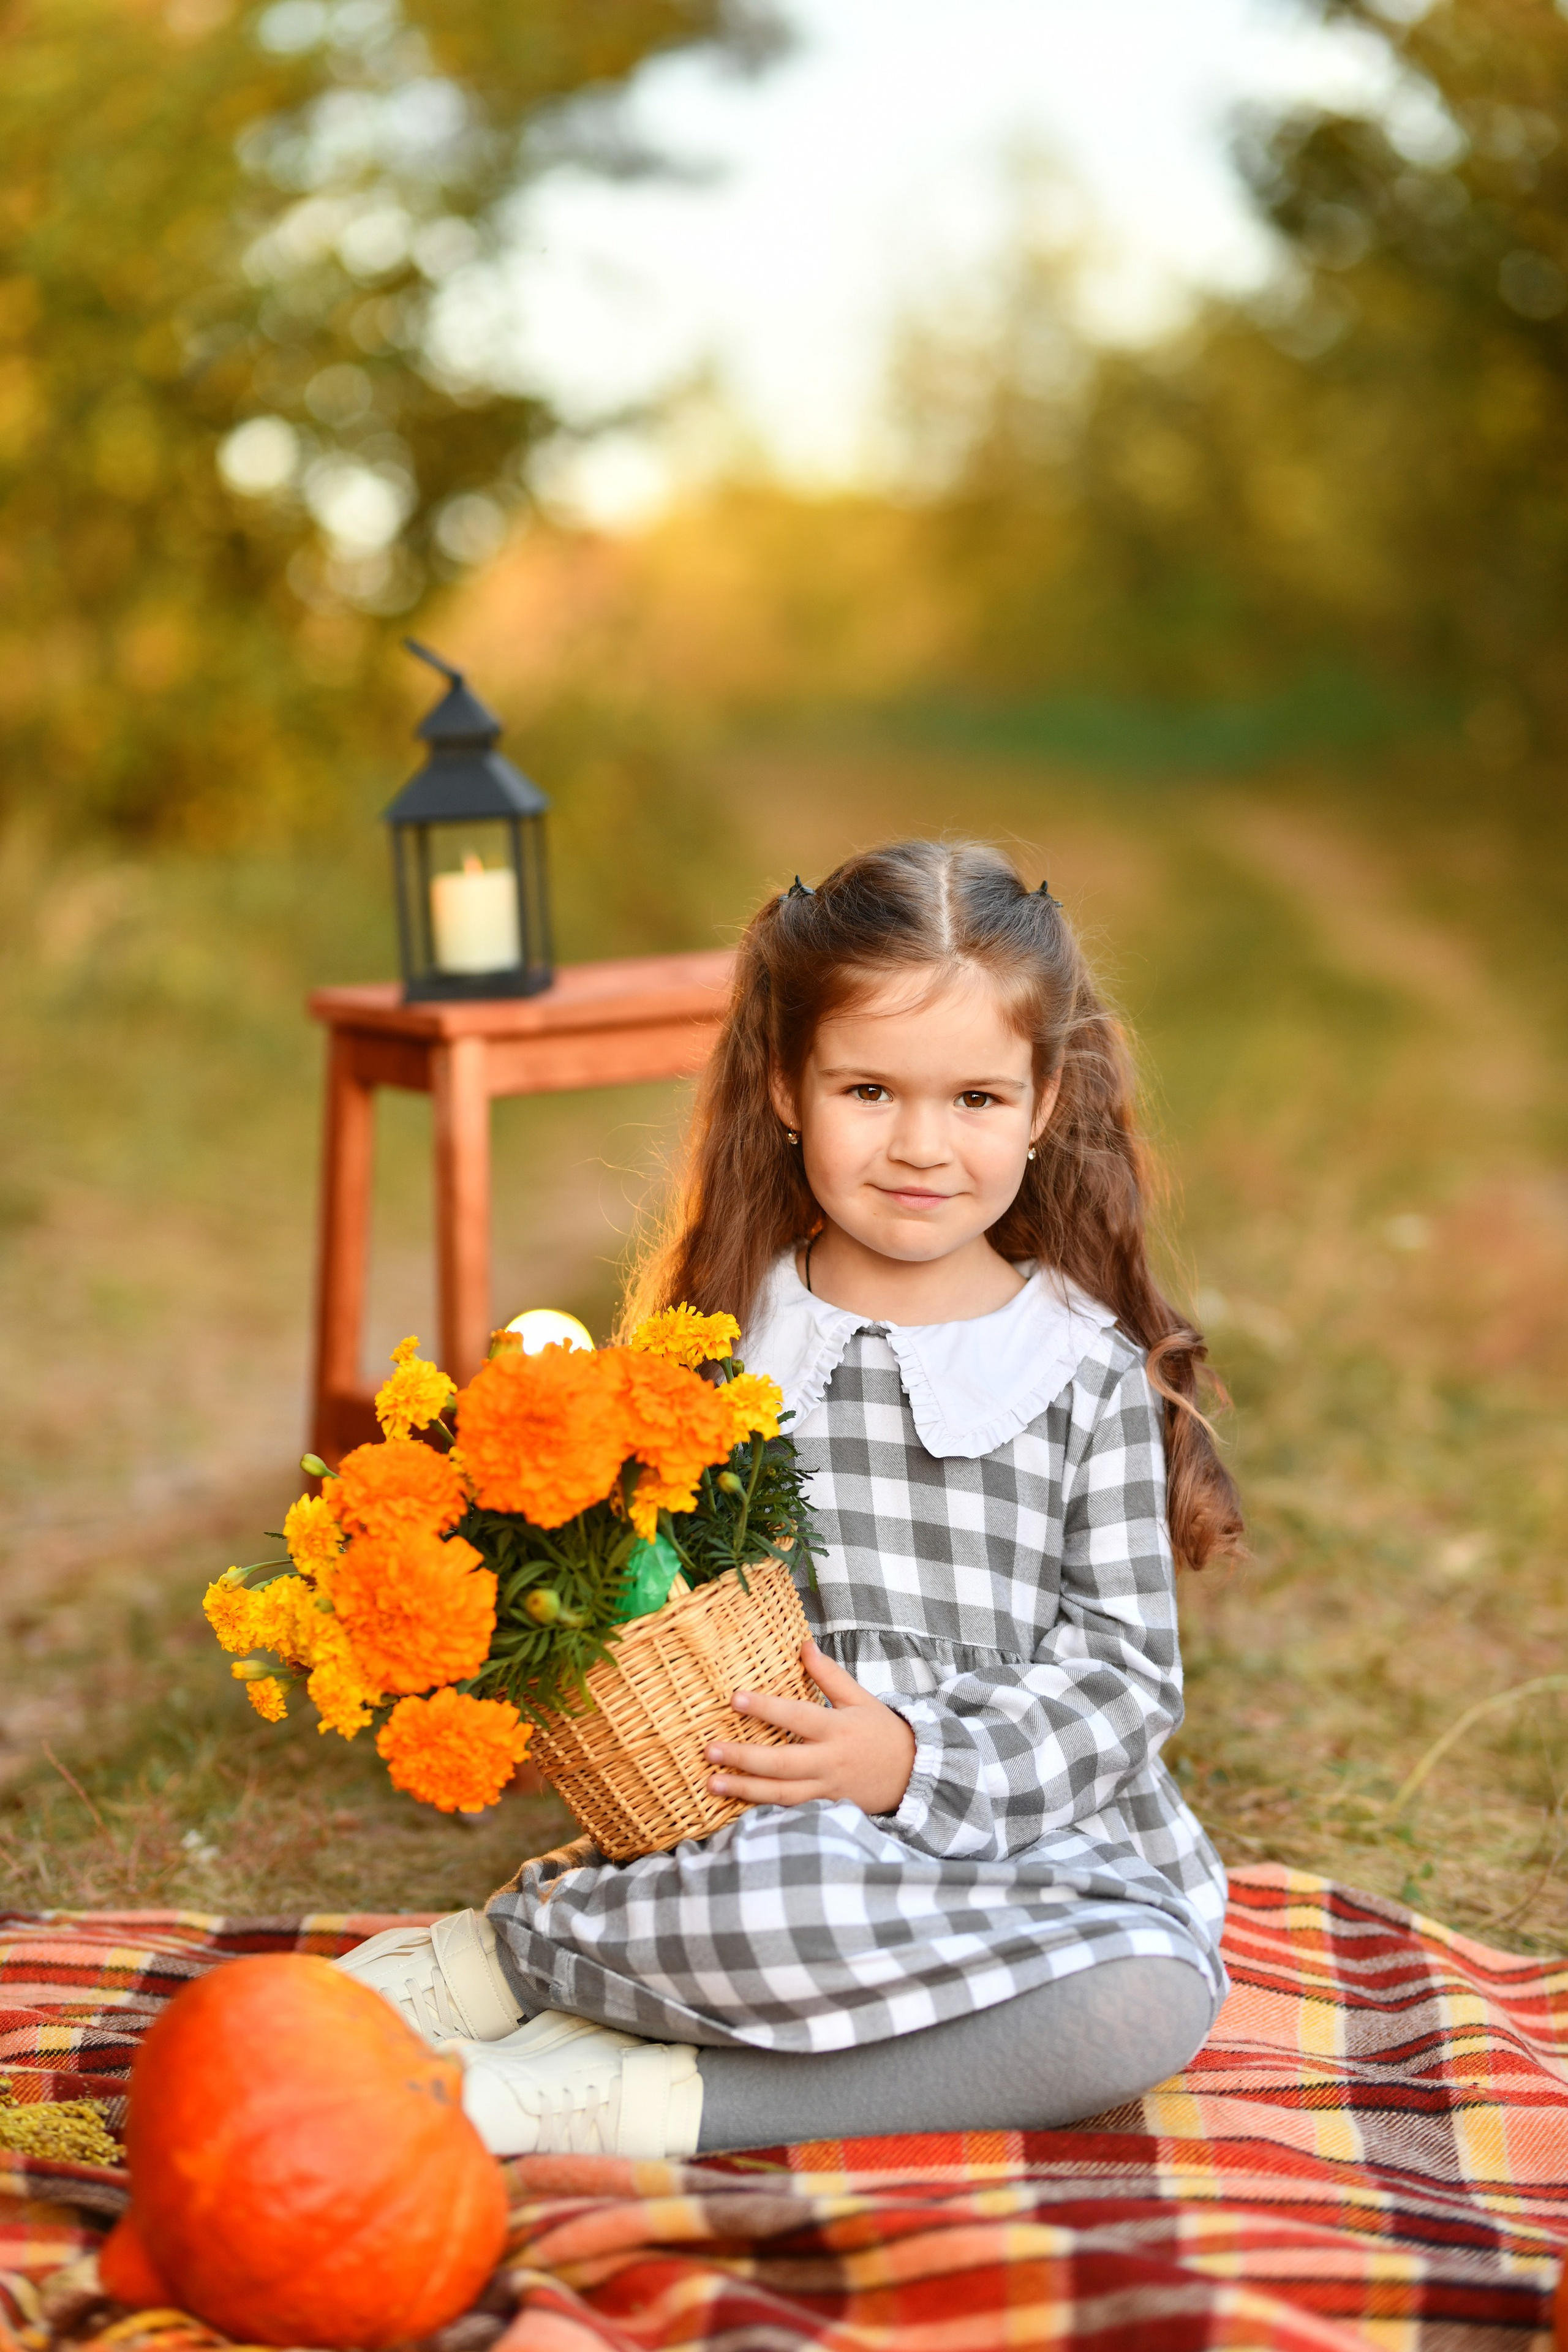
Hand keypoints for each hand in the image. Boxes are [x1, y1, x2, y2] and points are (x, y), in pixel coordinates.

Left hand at [706, 1640, 916, 1817]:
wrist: (914, 1775)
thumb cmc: (883, 1732)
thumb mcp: (860, 1698)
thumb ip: (829, 1674)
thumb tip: (803, 1643)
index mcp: (837, 1729)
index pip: (797, 1716)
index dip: (766, 1708)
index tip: (735, 1699)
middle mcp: (829, 1761)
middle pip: (782, 1762)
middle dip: (744, 1758)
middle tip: (709, 1749)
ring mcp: (826, 1789)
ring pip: (781, 1793)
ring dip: (744, 1789)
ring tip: (711, 1783)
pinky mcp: (825, 1807)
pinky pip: (790, 1809)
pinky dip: (763, 1808)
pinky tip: (735, 1805)